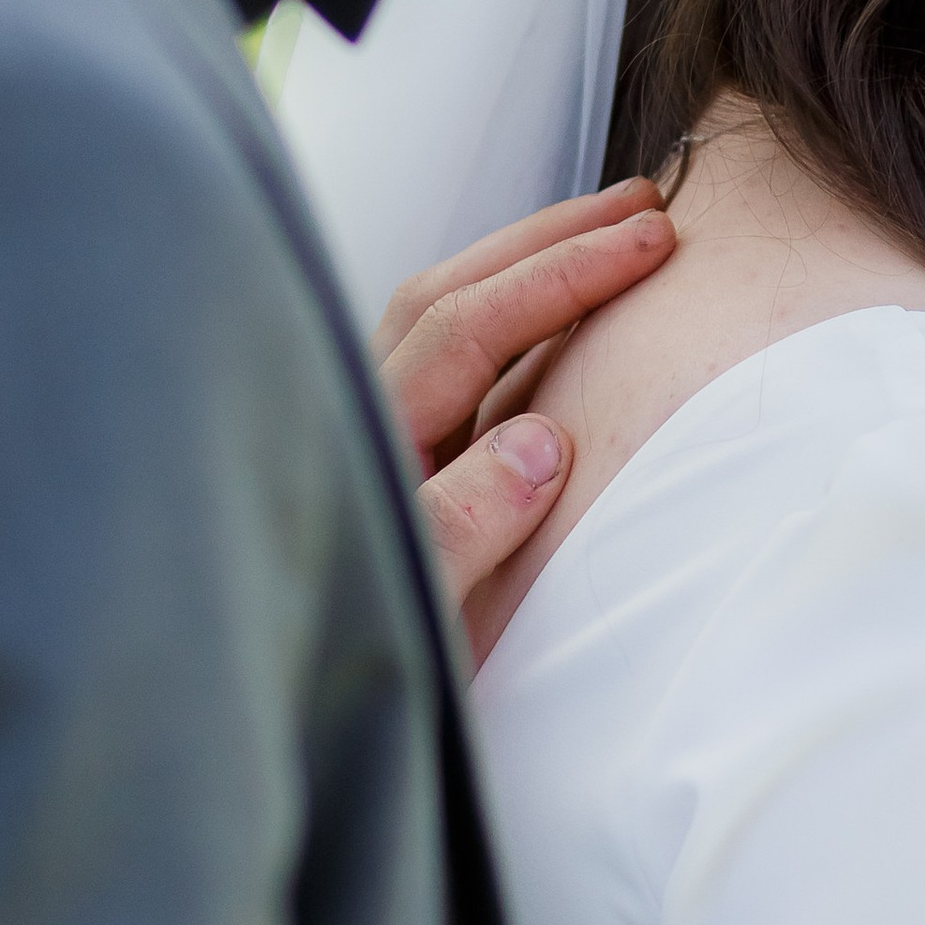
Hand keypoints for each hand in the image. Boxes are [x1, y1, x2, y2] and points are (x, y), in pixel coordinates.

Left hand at [374, 181, 674, 651]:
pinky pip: (438, 358)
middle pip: (445, 293)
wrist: (274, 719)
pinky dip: (500, 315)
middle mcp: (359, 428)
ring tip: (606, 235)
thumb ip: (464, 526)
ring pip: (435, 316)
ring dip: (522, 266)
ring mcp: (367, 440)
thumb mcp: (416, 615)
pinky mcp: (383, 465)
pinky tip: (549, 323)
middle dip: (546, 238)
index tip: (650, 241)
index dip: (562, 275)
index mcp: (372, 453)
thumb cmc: (340, 674)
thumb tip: (542, 438)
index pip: (469, 328)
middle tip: (642, 206)